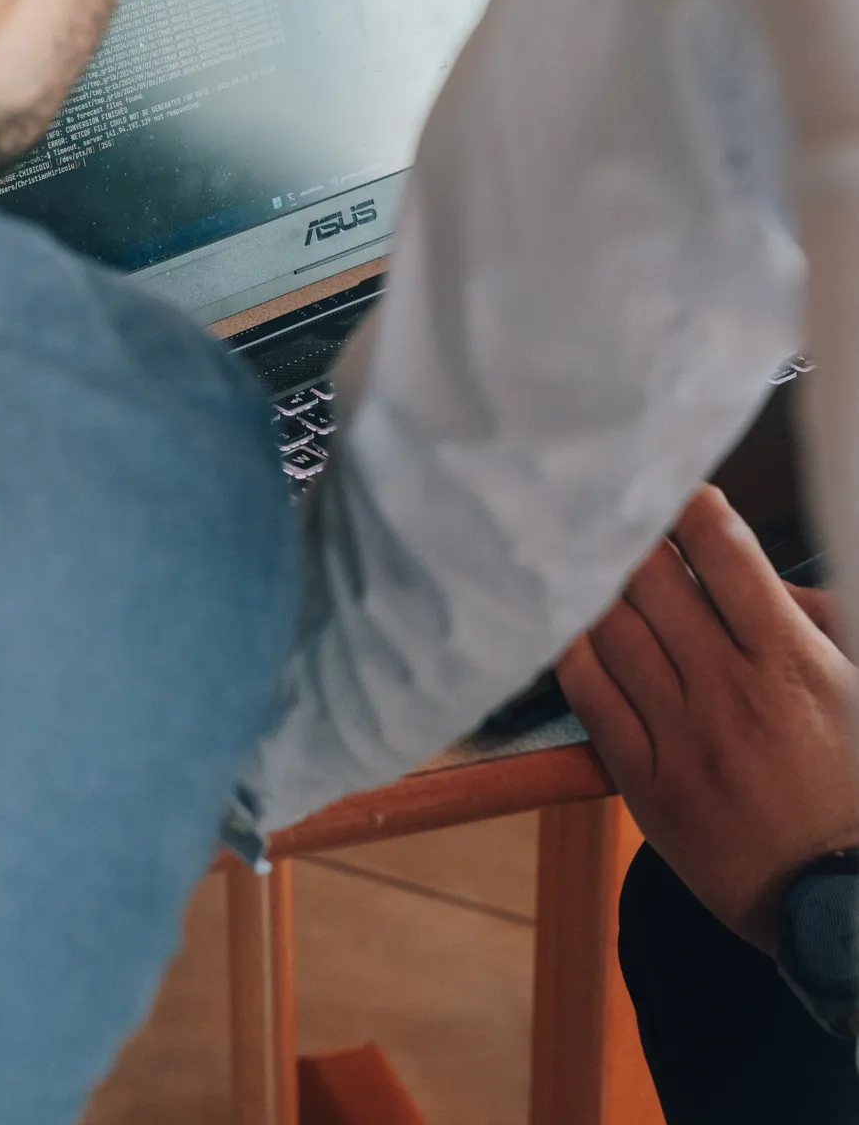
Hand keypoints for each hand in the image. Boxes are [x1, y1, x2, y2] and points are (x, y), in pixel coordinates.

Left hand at [558, 485, 858, 953]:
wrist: (840, 903)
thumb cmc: (852, 782)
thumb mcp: (858, 686)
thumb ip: (813, 618)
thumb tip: (753, 569)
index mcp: (793, 660)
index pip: (724, 548)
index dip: (690, 505)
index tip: (676, 493)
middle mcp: (733, 692)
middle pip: (651, 576)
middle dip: (630, 537)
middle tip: (613, 518)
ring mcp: (685, 740)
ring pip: (611, 629)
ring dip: (594, 587)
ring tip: (586, 564)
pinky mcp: (648, 786)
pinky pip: (590, 697)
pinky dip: (572, 651)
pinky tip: (567, 627)